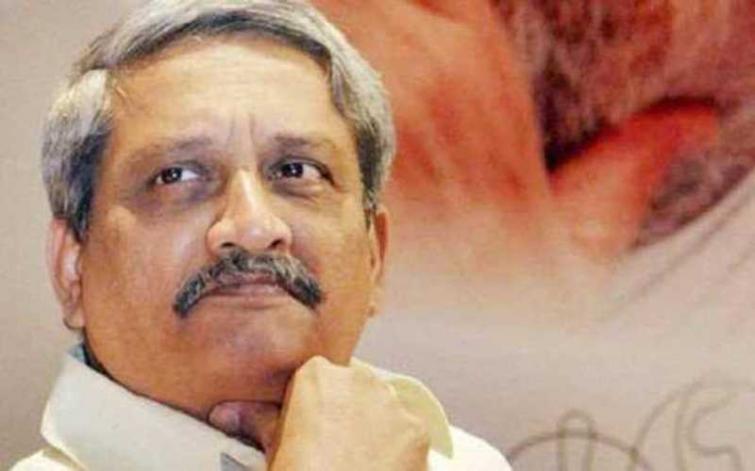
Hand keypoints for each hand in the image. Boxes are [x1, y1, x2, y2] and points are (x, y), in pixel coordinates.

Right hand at [209, 356, 429, 470]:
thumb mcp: (274, 448)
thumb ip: (256, 420)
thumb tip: (226, 412)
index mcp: (318, 375)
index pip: (318, 378)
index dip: (314, 406)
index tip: (311, 428)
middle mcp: (358, 379)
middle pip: (354, 389)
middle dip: (346, 412)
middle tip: (333, 448)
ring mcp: (391, 402)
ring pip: (382, 408)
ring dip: (373, 427)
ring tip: (356, 460)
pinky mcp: (417, 428)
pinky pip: (407, 432)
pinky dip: (397, 448)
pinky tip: (379, 468)